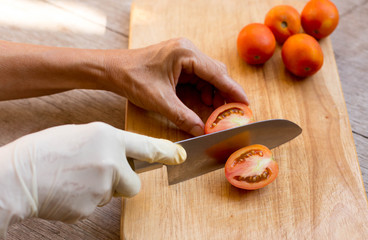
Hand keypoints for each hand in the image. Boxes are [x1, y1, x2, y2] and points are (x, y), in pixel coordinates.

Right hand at [0, 122, 185, 235]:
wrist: (16, 176)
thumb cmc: (44, 151)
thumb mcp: (80, 135)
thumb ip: (105, 145)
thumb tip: (119, 157)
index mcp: (107, 137)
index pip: (146, 146)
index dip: (166, 153)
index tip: (181, 157)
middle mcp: (110, 160)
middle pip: (133, 182)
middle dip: (122, 183)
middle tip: (97, 176)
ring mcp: (102, 186)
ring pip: (113, 195)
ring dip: (100, 191)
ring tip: (75, 180)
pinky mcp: (90, 207)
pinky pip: (96, 206)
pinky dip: (85, 201)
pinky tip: (68, 192)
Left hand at [103, 38, 248, 135]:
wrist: (113, 70)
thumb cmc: (132, 78)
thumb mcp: (160, 100)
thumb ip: (183, 116)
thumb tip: (201, 131)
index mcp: (185, 53)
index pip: (217, 73)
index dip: (233, 90)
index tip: (245, 103)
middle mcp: (187, 50)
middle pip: (216, 73)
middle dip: (224, 94)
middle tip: (233, 113)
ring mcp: (183, 56)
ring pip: (208, 75)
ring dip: (214, 94)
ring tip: (219, 112)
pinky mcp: (179, 63)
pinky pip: (198, 77)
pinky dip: (204, 91)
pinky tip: (205, 103)